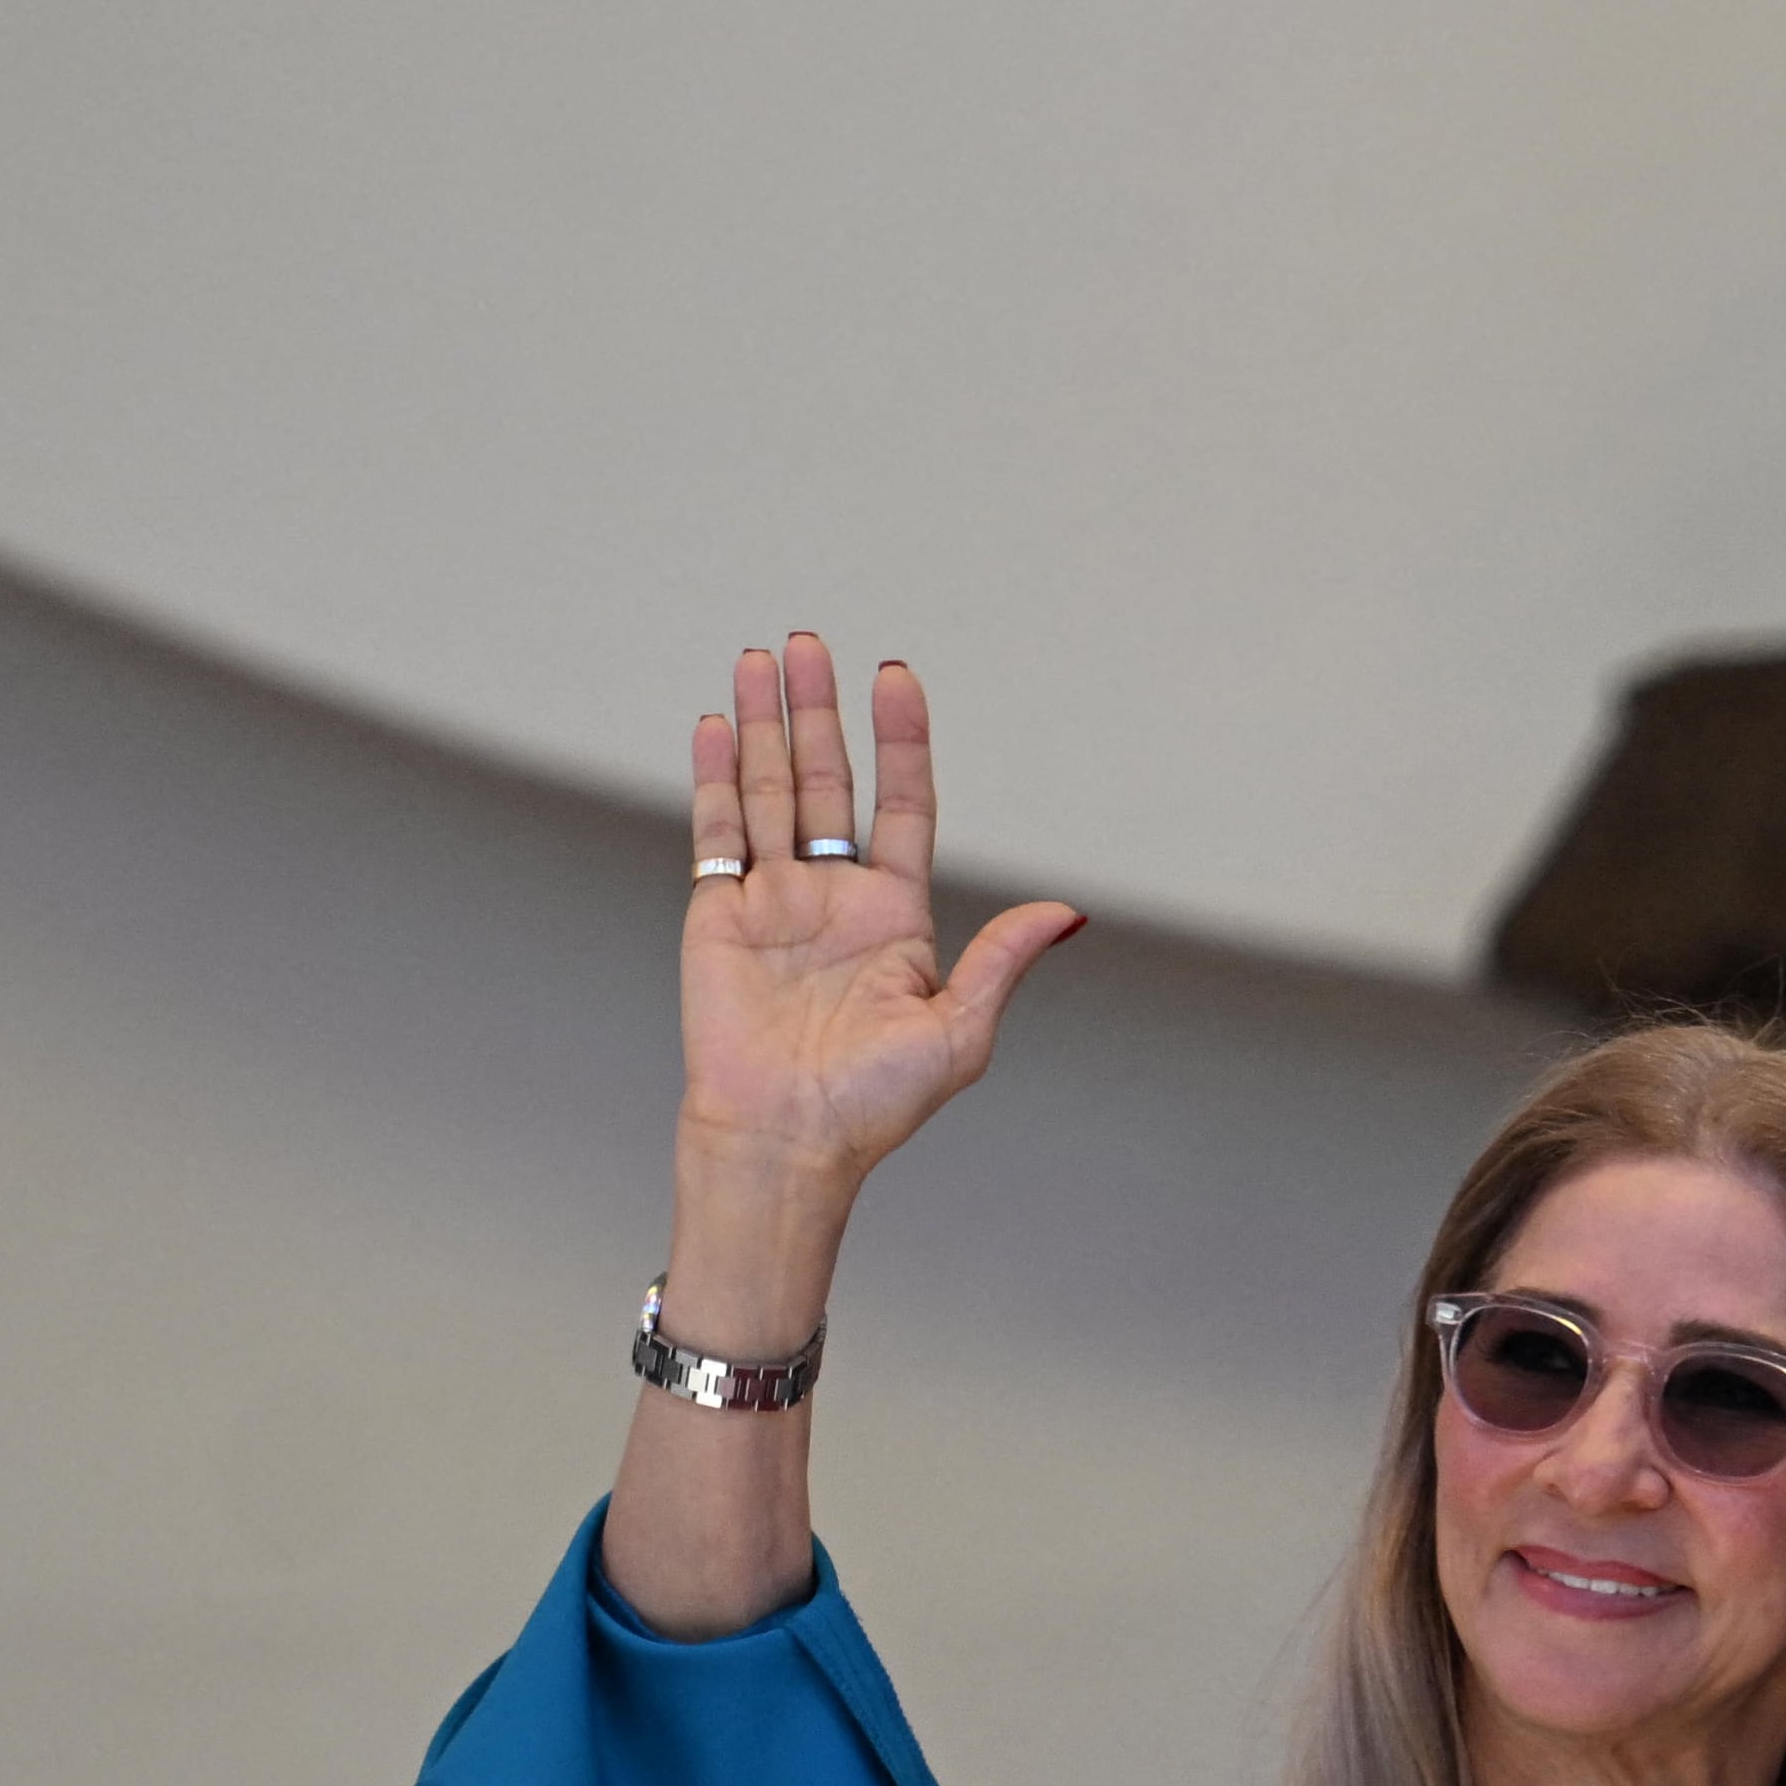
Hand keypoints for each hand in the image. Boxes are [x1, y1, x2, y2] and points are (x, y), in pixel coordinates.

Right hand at [676, 636, 1077, 1186]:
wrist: (786, 1142)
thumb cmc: (874, 1103)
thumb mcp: (959, 1032)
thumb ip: (1002, 961)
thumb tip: (1069, 913)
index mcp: (897, 914)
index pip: (904, 804)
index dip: (901, 741)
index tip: (895, 677)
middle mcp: (835, 896)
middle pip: (827, 780)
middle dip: (818, 711)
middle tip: (811, 643)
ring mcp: (775, 900)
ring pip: (769, 791)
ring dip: (766, 724)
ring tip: (764, 657)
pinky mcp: (719, 915)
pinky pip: (717, 831)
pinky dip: (716, 776)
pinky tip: (720, 723)